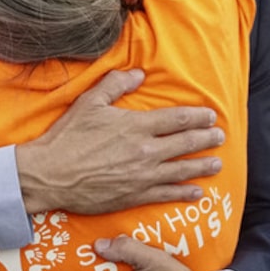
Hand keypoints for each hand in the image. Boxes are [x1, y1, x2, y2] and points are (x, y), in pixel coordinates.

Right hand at [15, 70, 224, 214]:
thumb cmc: (67, 137)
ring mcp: (142, 176)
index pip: (176, 119)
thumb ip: (116, 84)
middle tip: (220, 137)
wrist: (49, 175)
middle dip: (207, 139)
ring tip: (217, 163)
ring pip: (182, 170)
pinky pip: (166, 195)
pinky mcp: (134, 195)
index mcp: (135, 126)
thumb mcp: (90, 102)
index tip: (210, 116)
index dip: (197, 117)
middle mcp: (145, 151)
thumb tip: (139, 74)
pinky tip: (198, 192)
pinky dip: (185, 193)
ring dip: (202, 166)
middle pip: (185, 144)